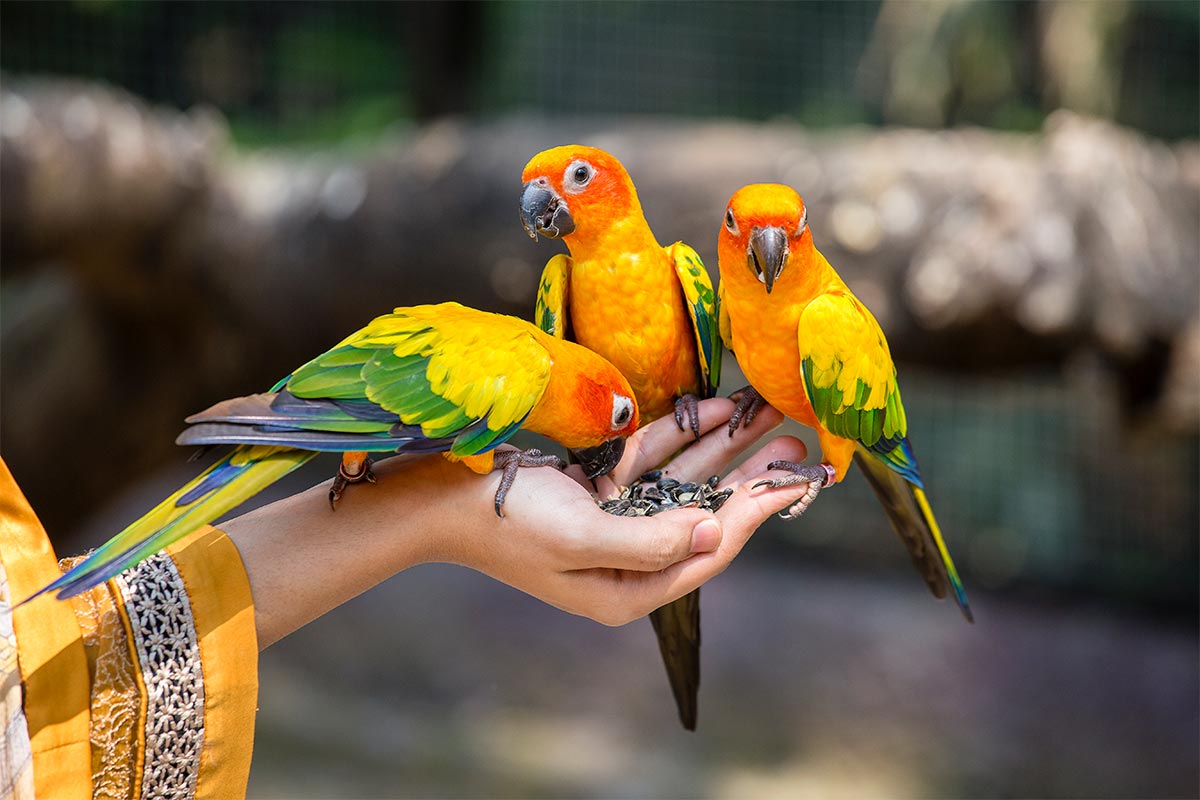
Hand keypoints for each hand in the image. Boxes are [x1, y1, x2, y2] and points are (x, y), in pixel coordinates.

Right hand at [453, 397, 810, 625]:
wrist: (437, 497)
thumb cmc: (505, 523)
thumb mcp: (580, 540)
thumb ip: (650, 543)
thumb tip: (710, 533)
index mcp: (624, 590)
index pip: (705, 551)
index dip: (751, 515)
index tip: (790, 482)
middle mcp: (625, 558)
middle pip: (703, 513)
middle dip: (748, 477)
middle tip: (794, 443)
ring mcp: (611, 519)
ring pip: (683, 479)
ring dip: (722, 447)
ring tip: (765, 414)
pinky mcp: (595, 487)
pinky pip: (650, 460)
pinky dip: (680, 435)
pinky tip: (715, 408)